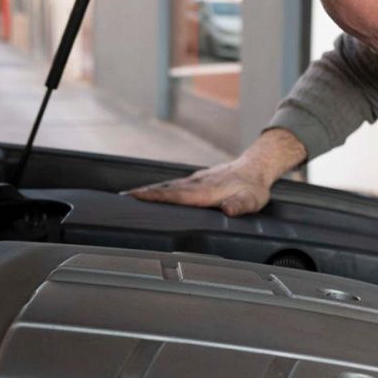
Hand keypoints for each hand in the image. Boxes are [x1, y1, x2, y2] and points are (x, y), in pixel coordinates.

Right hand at [125, 128, 305, 215]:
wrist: (256, 167)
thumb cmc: (253, 187)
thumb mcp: (252, 200)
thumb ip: (240, 205)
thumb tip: (228, 210)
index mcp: (205, 191)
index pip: (175, 195)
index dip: (156, 197)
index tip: (136, 197)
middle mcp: (196, 184)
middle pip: (165, 190)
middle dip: (144, 194)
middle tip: (121, 199)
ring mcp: (196, 181)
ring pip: (168, 186)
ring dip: (150, 191)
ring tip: (130, 198)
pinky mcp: (197, 181)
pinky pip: (175, 186)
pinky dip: (161, 190)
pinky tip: (154, 194)